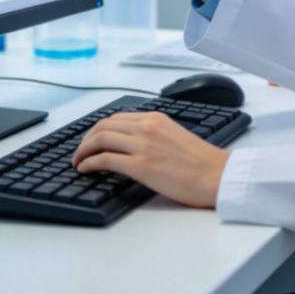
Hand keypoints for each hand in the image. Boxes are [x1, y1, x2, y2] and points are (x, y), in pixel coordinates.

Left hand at [73, 111, 228, 208]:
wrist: (217, 175)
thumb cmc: (202, 162)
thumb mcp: (176, 136)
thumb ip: (155, 134)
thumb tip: (134, 144)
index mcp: (156, 118)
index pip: (117, 118)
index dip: (98, 129)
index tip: (90, 140)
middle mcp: (148, 127)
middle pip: (104, 125)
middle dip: (86, 139)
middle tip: (79, 152)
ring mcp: (144, 145)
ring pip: (100, 138)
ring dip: (83, 150)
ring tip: (77, 162)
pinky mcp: (141, 166)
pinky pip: (105, 159)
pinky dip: (89, 163)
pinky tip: (85, 169)